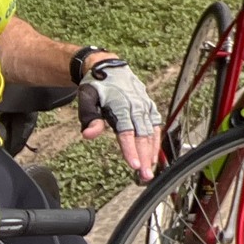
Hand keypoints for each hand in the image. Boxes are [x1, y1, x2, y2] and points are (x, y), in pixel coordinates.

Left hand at [75, 57, 160, 181]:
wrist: (109, 67)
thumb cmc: (96, 85)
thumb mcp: (86, 98)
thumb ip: (89, 117)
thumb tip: (88, 135)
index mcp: (121, 104)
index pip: (127, 131)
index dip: (131, 148)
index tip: (135, 165)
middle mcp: (136, 105)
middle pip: (142, 134)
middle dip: (145, 156)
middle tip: (145, 176)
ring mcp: (144, 105)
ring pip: (151, 131)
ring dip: (152, 151)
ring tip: (150, 170)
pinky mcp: (149, 106)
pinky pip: (155, 125)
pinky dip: (156, 140)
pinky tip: (154, 154)